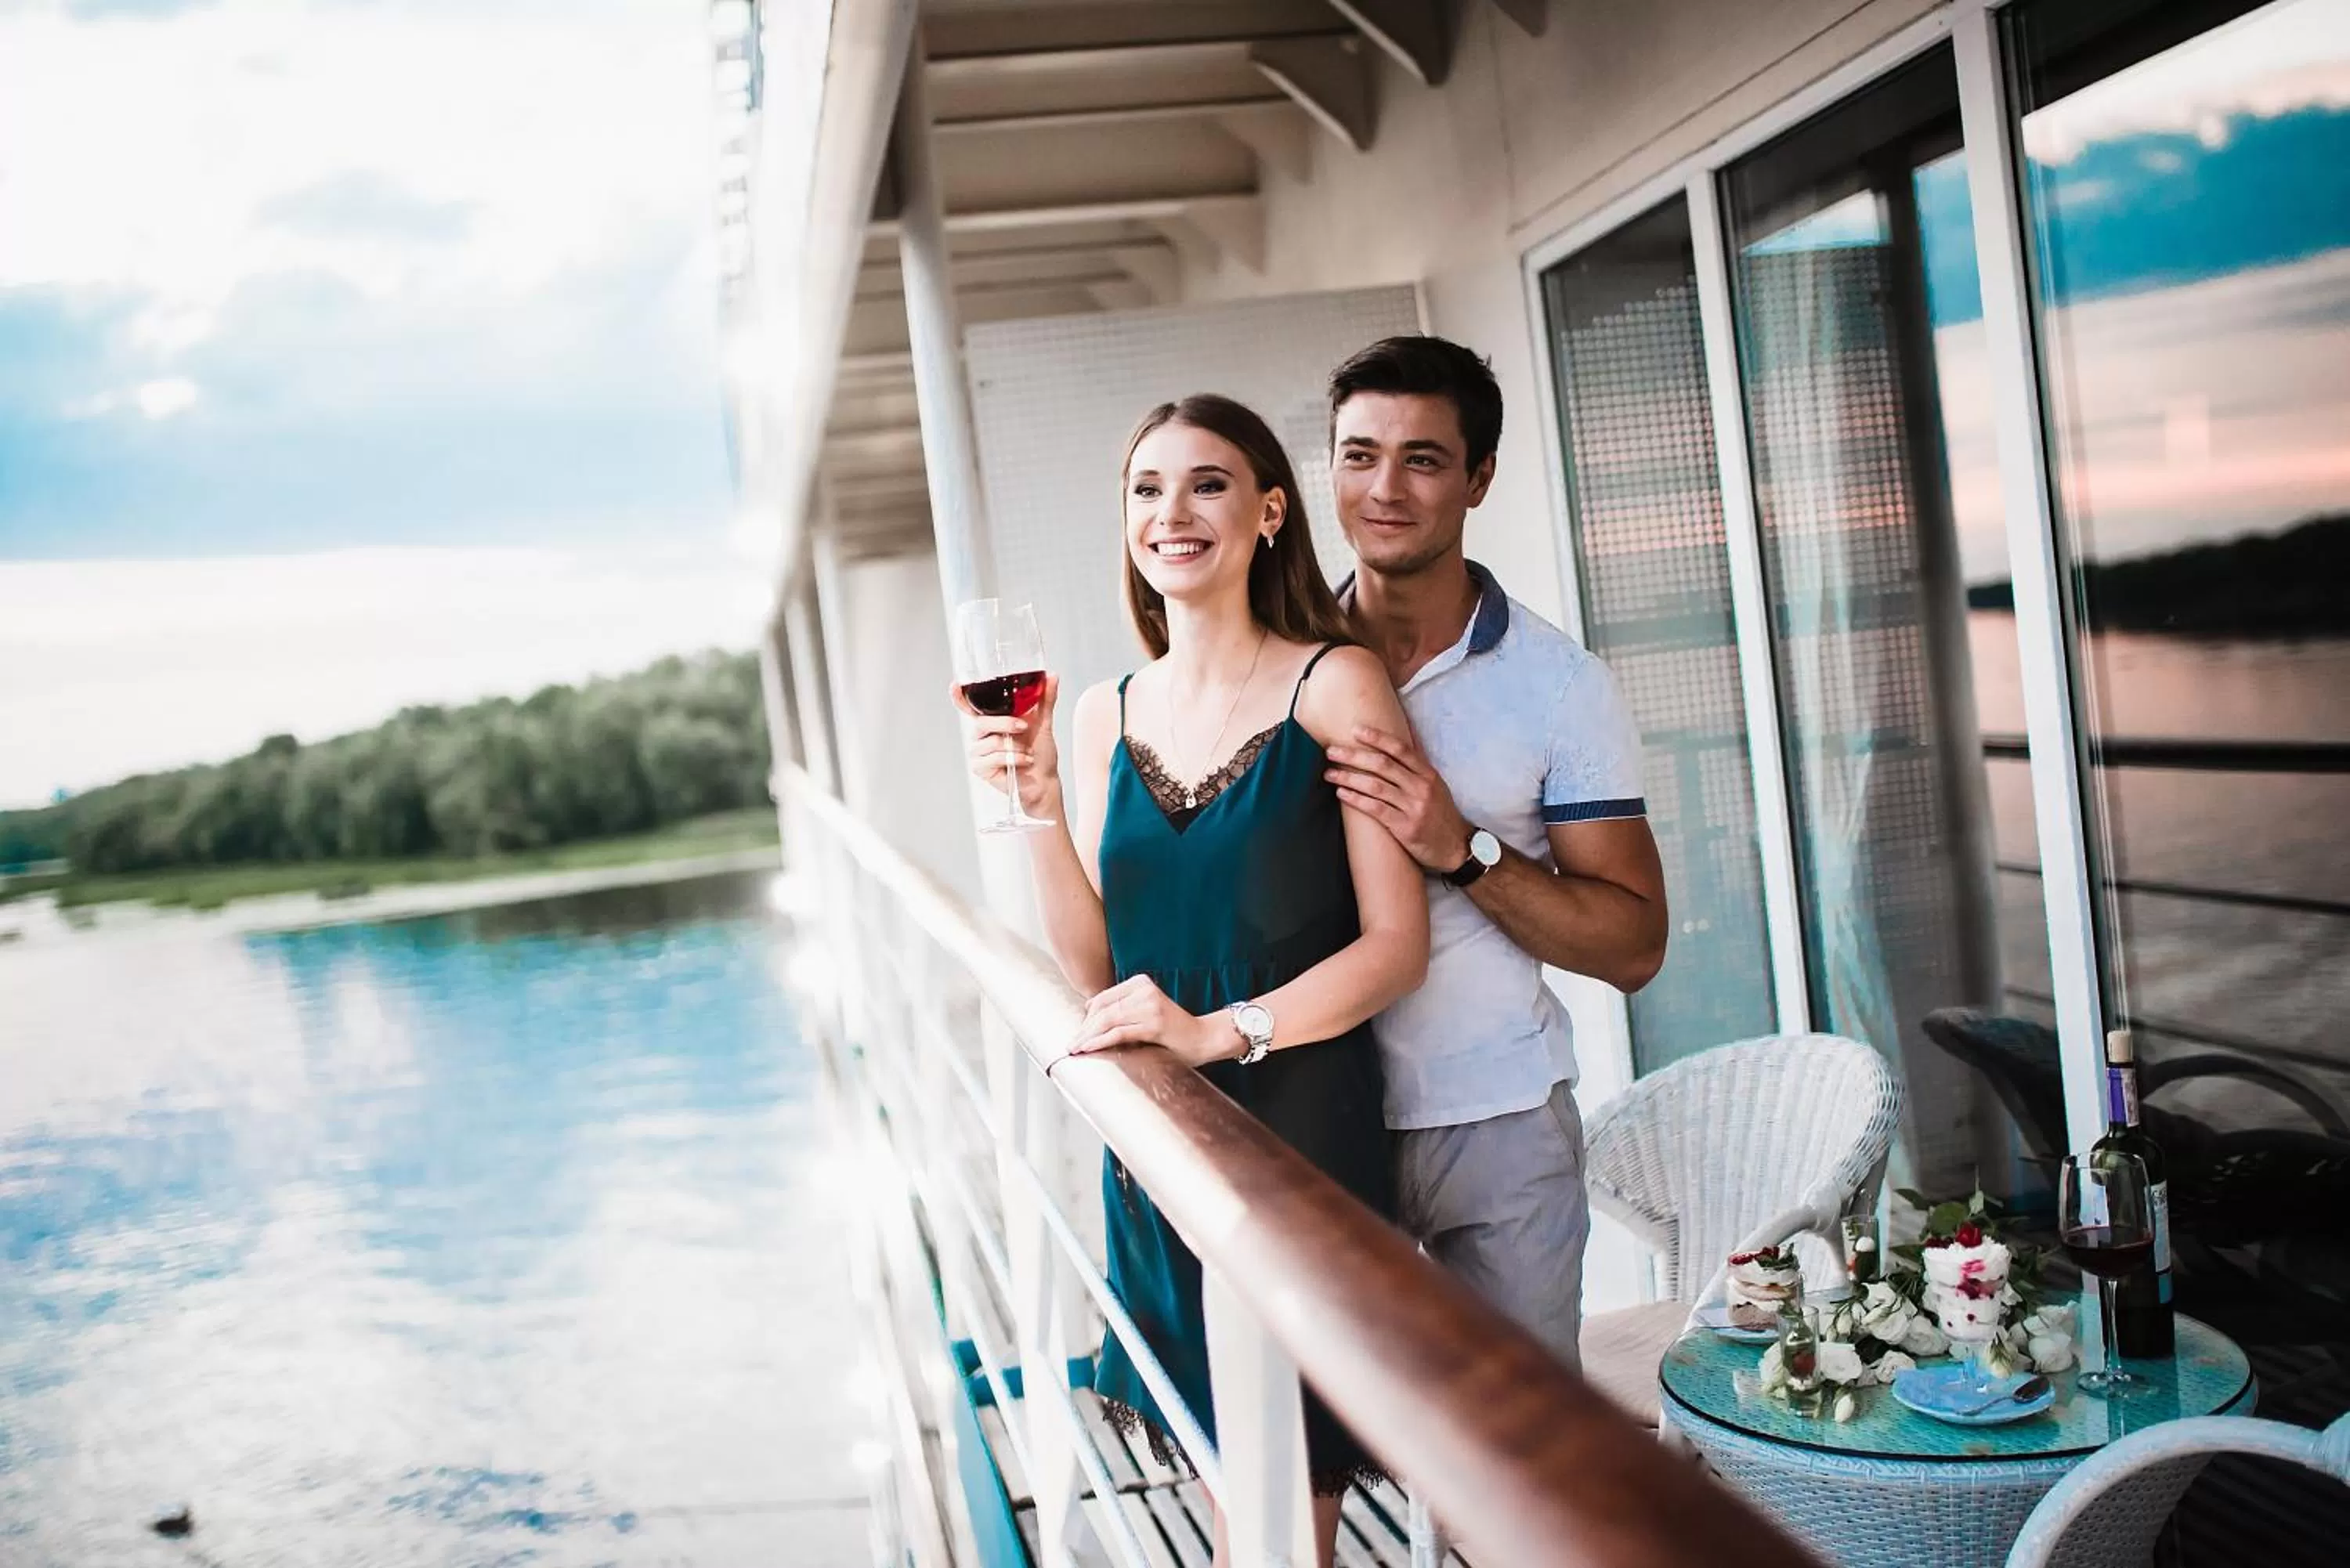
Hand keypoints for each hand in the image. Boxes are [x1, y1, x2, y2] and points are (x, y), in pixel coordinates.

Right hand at [954, 672, 1062, 816]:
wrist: (1044, 779)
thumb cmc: (1040, 752)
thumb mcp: (1043, 722)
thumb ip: (1044, 699)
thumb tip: (1052, 676)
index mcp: (991, 720)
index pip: (969, 707)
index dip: (959, 697)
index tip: (955, 685)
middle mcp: (981, 735)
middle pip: (982, 722)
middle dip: (1005, 723)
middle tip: (1023, 727)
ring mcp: (978, 751)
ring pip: (990, 741)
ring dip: (1014, 747)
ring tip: (1027, 751)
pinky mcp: (980, 768)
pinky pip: (993, 758)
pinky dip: (1013, 759)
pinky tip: (1023, 761)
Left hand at [1069, 976, 1234, 1065]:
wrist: (1205, 1038)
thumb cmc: (1175, 1032)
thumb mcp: (1147, 1013)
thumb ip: (1125, 1011)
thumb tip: (1091, 1017)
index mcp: (1141, 983)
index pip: (1103, 999)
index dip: (1087, 1018)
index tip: (1078, 1034)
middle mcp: (1144, 990)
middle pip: (1102, 1010)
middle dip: (1084, 1029)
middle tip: (1070, 1045)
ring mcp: (1150, 1005)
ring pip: (1107, 1020)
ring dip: (1087, 1037)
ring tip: (1075, 1049)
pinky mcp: (1154, 1023)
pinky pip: (1119, 1032)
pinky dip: (1100, 1041)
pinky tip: (1088, 1048)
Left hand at [1325, 725, 1474, 873]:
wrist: (1456, 848)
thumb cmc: (1440, 814)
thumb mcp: (1436, 786)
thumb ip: (1417, 765)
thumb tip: (1402, 736)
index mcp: (1428, 774)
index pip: (1400, 749)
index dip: (1377, 738)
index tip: (1355, 730)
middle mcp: (1421, 788)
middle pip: (1382, 765)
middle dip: (1354, 756)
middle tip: (1331, 751)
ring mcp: (1414, 808)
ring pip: (1375, 786)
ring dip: (1349, 777)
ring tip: (1329, 773)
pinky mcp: (1405, 828)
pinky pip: (1376, 809)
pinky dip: (1356, 799)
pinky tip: (1341, 793)